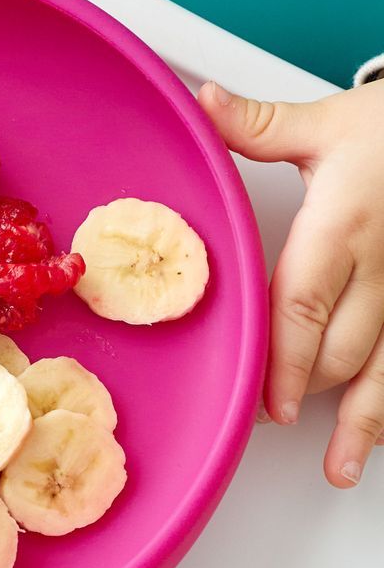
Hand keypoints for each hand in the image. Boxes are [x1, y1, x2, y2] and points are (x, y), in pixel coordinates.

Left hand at [199, 80, 383, 486]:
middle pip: (341, 347)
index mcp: (341, 227)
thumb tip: (201, 102)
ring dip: (365, 422)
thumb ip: (259, 124)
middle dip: (303, 391)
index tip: (264, 400)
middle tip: (265, 423)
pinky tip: (383, 433)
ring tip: (340, 465)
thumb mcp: (329, 123)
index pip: (304, 303)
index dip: (283, 358)